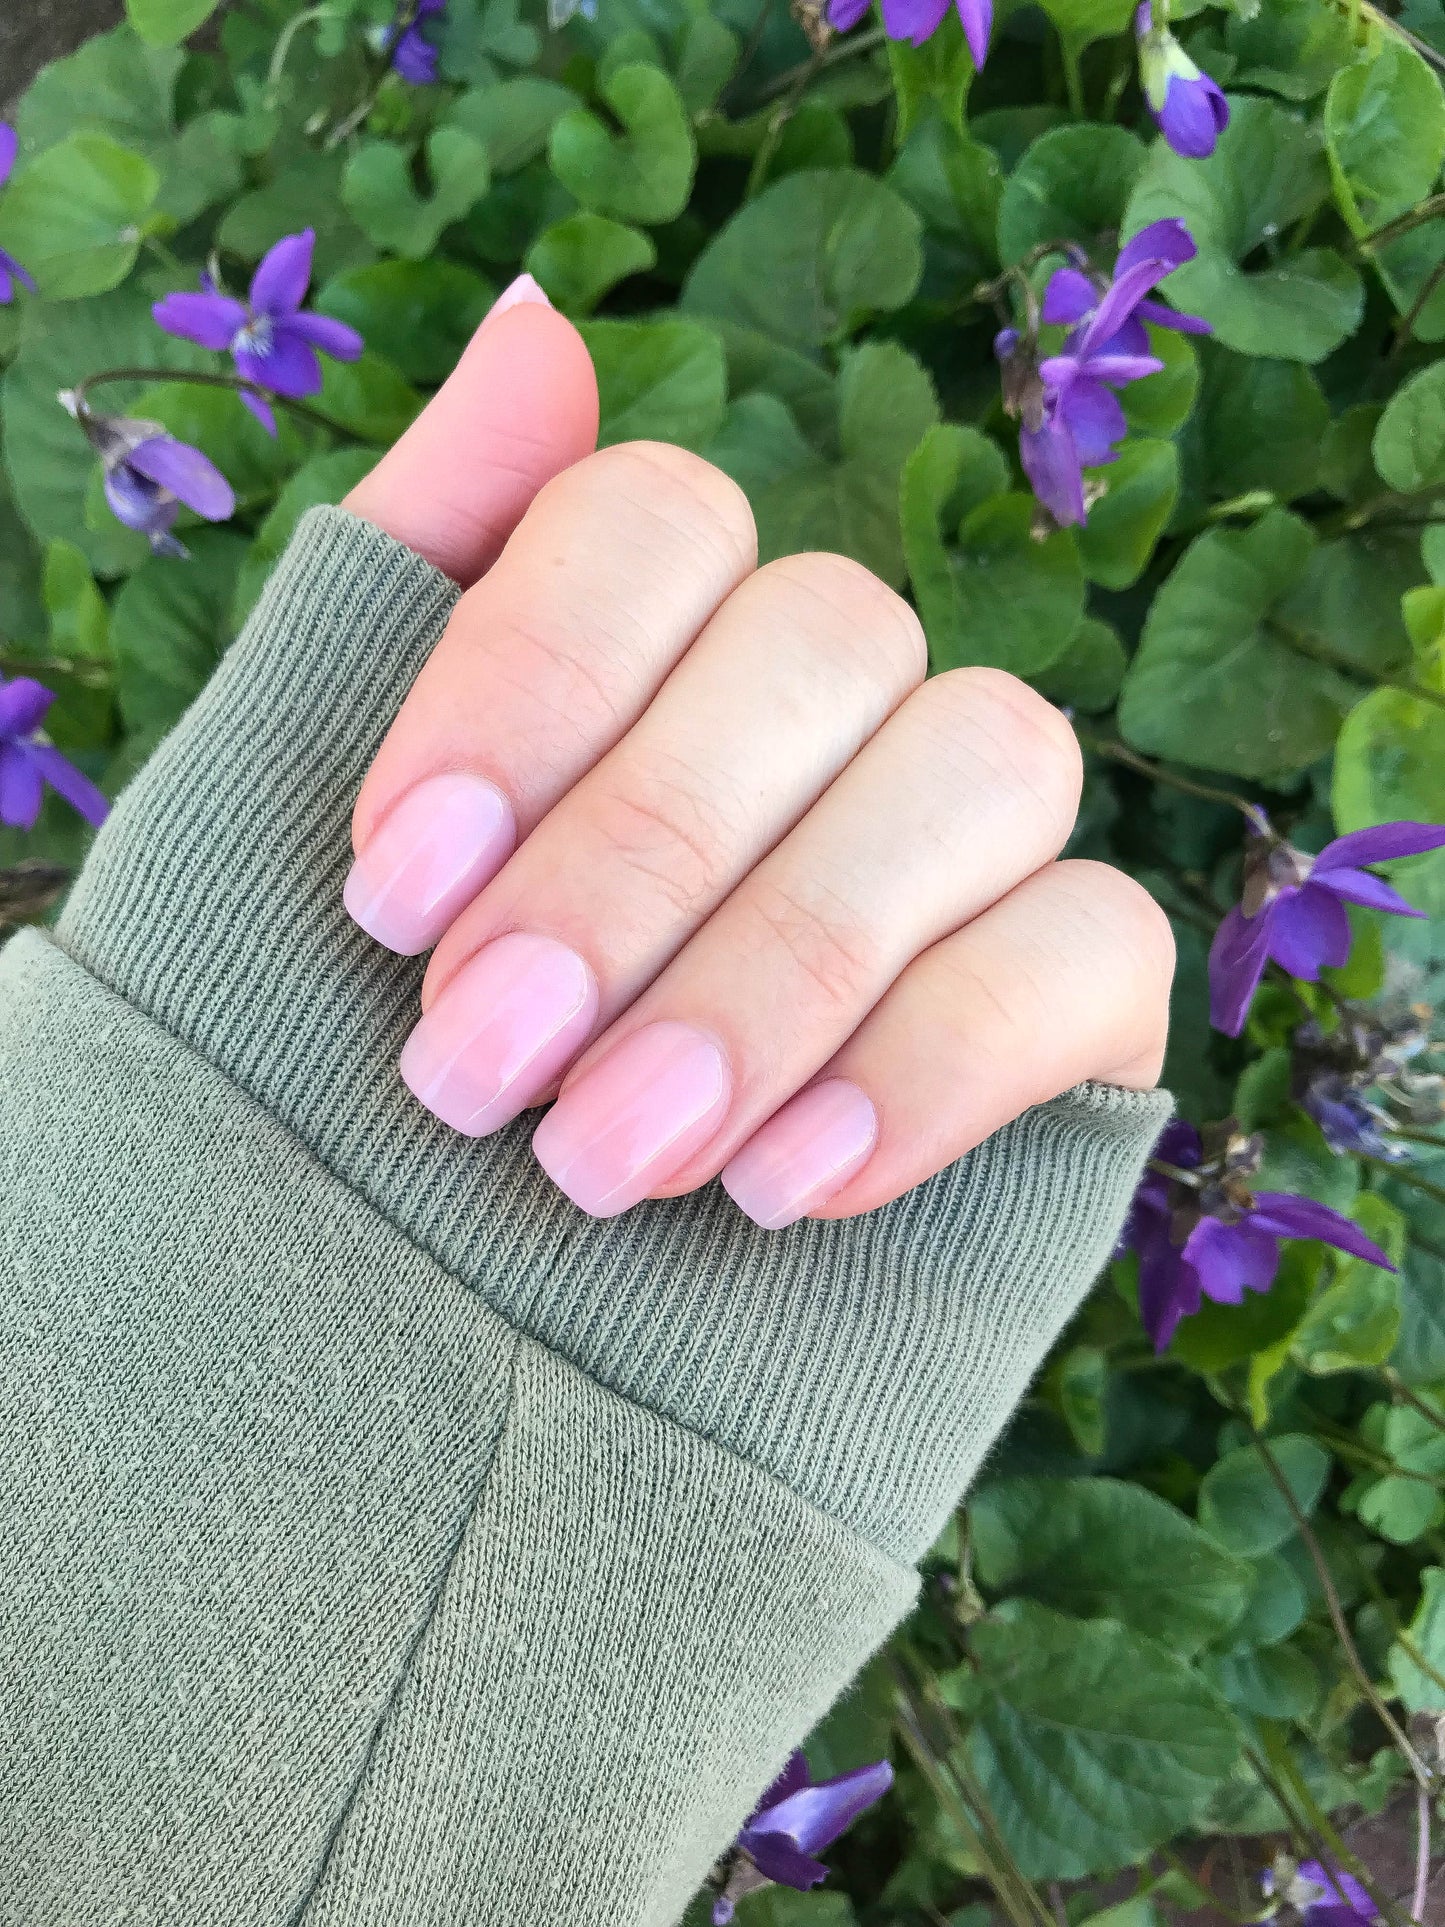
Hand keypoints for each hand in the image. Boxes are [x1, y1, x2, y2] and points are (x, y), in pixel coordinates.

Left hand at [341, 280, 1173, 1226]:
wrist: (460, 1346)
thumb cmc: (373, 1075)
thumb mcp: (308, 834)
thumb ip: (412, 580)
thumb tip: (530, 327)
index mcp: (656, 632)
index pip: (658, 513)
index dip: (531, 681)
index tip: (393, 892)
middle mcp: (836, 698)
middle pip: (828, 637)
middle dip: (641, 862)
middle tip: (477, 1070)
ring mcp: (971, 838)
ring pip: (988, 762)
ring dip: (784, 965)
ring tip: (613, 1160)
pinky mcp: (1074, 994)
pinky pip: (1091, 948)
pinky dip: (935, 1057)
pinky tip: (784, 1184)